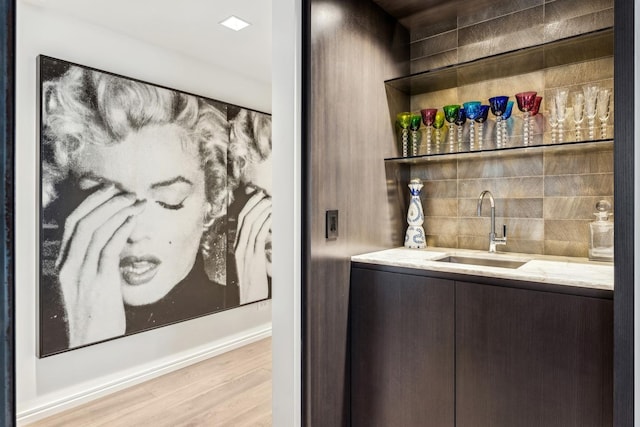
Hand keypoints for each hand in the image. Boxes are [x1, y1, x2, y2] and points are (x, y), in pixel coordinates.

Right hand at [56, 185, 146, 346]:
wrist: (94, 346)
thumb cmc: (96, 318)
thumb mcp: (89, 286)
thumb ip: (95, 264)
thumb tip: (115, 240)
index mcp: (63, 266)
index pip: (72, 224)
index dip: (90, 203)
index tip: (108, 191)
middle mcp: (68, 267)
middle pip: (82, 222)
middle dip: (105, 201)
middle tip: (126, 192)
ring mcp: (82, 275)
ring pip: (95, 231)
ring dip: (118, 211)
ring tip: (135, 202)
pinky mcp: (99, 283)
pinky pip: (109, 248)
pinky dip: (122, 228)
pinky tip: (133, 219)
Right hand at [234, 188, 271, 303]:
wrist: (249, 304)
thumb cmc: (252, 288)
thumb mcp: (251, 266)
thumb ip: (255, 251)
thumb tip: (265, 236)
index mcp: (236, 248)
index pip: (240, 221)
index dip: (248, 206)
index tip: (257, 196)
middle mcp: (238, 248)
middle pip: (243, 219)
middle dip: (254, 203)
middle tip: (264, 194)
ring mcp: (245, 253)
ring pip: (250, 224)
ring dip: (262, 210)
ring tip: (270, 202)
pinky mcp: (253, 259)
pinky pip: (259, 236)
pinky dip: (265, 223)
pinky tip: (272, 217)